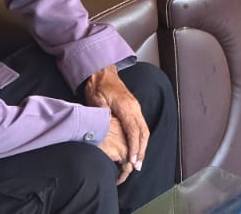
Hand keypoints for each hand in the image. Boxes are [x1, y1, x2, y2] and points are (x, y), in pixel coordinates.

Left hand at [85, 65, 148, 183]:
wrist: (102, 73)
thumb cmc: (97, 86)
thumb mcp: (96, 100)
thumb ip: (102, 115)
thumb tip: (105, 131)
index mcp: (126, 106)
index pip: (133, 131)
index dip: (133, 147)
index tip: (132, 161)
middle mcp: (135, 107)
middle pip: (143, 132)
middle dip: (142, 151)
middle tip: (138, 166)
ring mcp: (136, 107)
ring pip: (145, 130)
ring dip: (143, 146)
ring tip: (139, 161)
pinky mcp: (134, 108)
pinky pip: (142, 126)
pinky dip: (141, 139)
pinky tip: (138, 148)